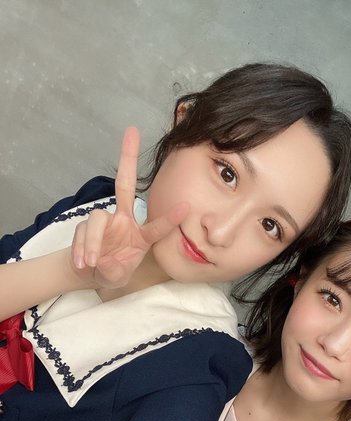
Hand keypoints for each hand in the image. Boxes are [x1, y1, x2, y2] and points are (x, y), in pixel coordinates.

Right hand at [71, 127, 187, 288]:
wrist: (89, 272)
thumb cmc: (113, 270)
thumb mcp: (119, 276)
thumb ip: (116, 271)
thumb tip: (107, 263)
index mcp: (141, 234)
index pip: (157, 226)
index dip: (170, 218)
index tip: (186, 206)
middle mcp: (123, 219)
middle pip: (124, 184)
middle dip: (128, 157)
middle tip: (132, 131)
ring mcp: (104, 220)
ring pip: (97, 222)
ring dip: (93, 242)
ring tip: (90, 262)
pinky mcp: (85, 225)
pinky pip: (82, 234)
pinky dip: (81, 250)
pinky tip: (82, 263)